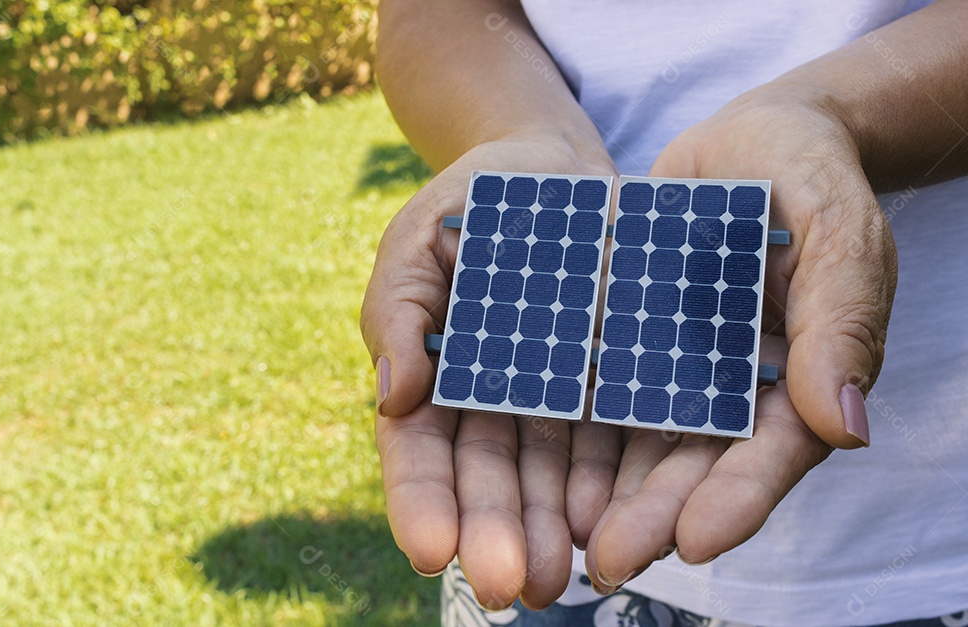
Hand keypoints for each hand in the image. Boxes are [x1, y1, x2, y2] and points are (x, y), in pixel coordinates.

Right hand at [362, 132, 619, 608]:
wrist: (551, 169)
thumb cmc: (468, 204)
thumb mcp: (416, 242)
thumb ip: (398, 312)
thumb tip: (394, 397)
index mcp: (433, 378)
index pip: (418, 453)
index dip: (422, 502)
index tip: (430, 552)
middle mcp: (491, 404)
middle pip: (487, 481)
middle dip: (493, 535)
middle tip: (507, 587)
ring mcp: (552, 398)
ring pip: (547, 477)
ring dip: (548, 531)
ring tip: (559, 577)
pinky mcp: (611, 383)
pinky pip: (609, 441)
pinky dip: (605, 484)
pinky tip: (604, 521)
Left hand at [584, 86, 896, 586]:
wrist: (749, 142)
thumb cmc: (811, 177)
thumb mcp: (839, 232)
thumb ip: (843, 321)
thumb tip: (847, 426)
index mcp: (800, 379)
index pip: (774, 452)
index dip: (738, 498)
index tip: (694, 541)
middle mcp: (735, 390)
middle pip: (697, 465)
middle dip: (654, 515)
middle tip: (610, 561)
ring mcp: (679, 369)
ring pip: (641, 444)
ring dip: (607, 493)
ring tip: (562, 535)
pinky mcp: (630, 343)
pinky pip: (599, 391)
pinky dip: (574, 429)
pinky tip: (537, 467)